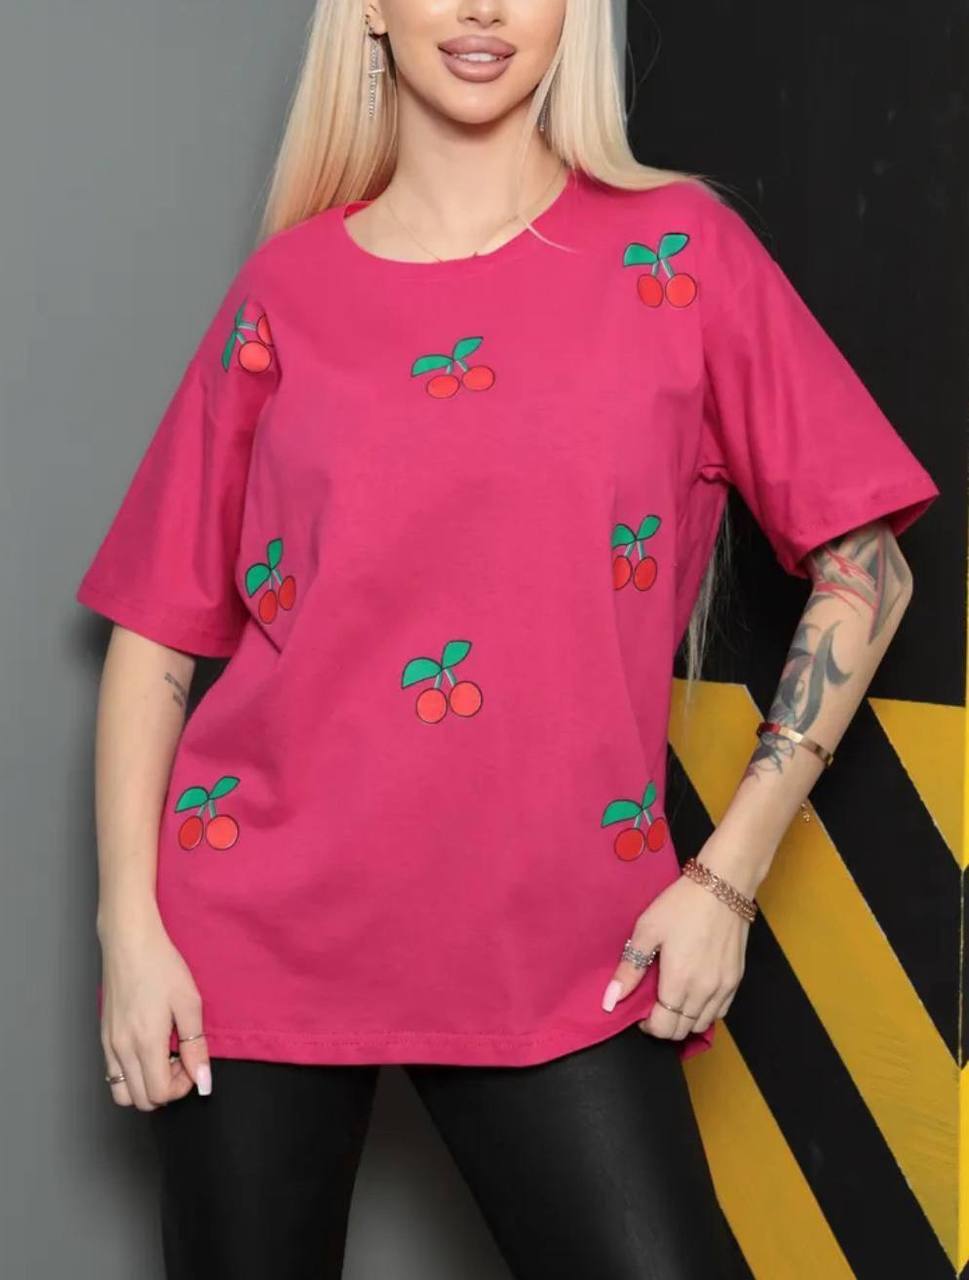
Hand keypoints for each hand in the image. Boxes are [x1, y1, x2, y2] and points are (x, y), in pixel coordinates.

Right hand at [98, 905, 211, 1109]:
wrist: (129, 942)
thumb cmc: (161, 966)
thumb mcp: (189, 1003)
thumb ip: (197, 1046)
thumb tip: (203, 1081)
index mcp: (144, 1043)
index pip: (160, 1094)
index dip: (182, 1087)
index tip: (192, 1062)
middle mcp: (121, 1049)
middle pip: (140, 1101)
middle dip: (165, 1089)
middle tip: (180, 1059)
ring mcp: (108, 1044)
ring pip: (122, 1093)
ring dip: (145, 1086)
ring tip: (163, 1057)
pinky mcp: (103, 1036)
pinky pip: (113, 1073)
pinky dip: (132, 1074)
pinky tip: (148, 1047)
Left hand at [600, 854, 749, 1040]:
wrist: (723, 887)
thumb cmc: (681, 905)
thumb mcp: (647, 930)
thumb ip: (629, 968)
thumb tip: (610, 1000)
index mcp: (679, 981)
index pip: (663, 1028)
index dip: (648, 1026)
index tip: (639, 1012)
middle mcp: (704, 992)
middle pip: (682, 1030)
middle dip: (664, 1025)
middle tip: (653, 1005)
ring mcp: (724, 987)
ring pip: (702, 1024)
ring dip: (684, 1020)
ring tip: (672, 999)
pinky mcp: (737, 979)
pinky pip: (720, 1012)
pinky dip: (705, 1012)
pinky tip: (694, 995)